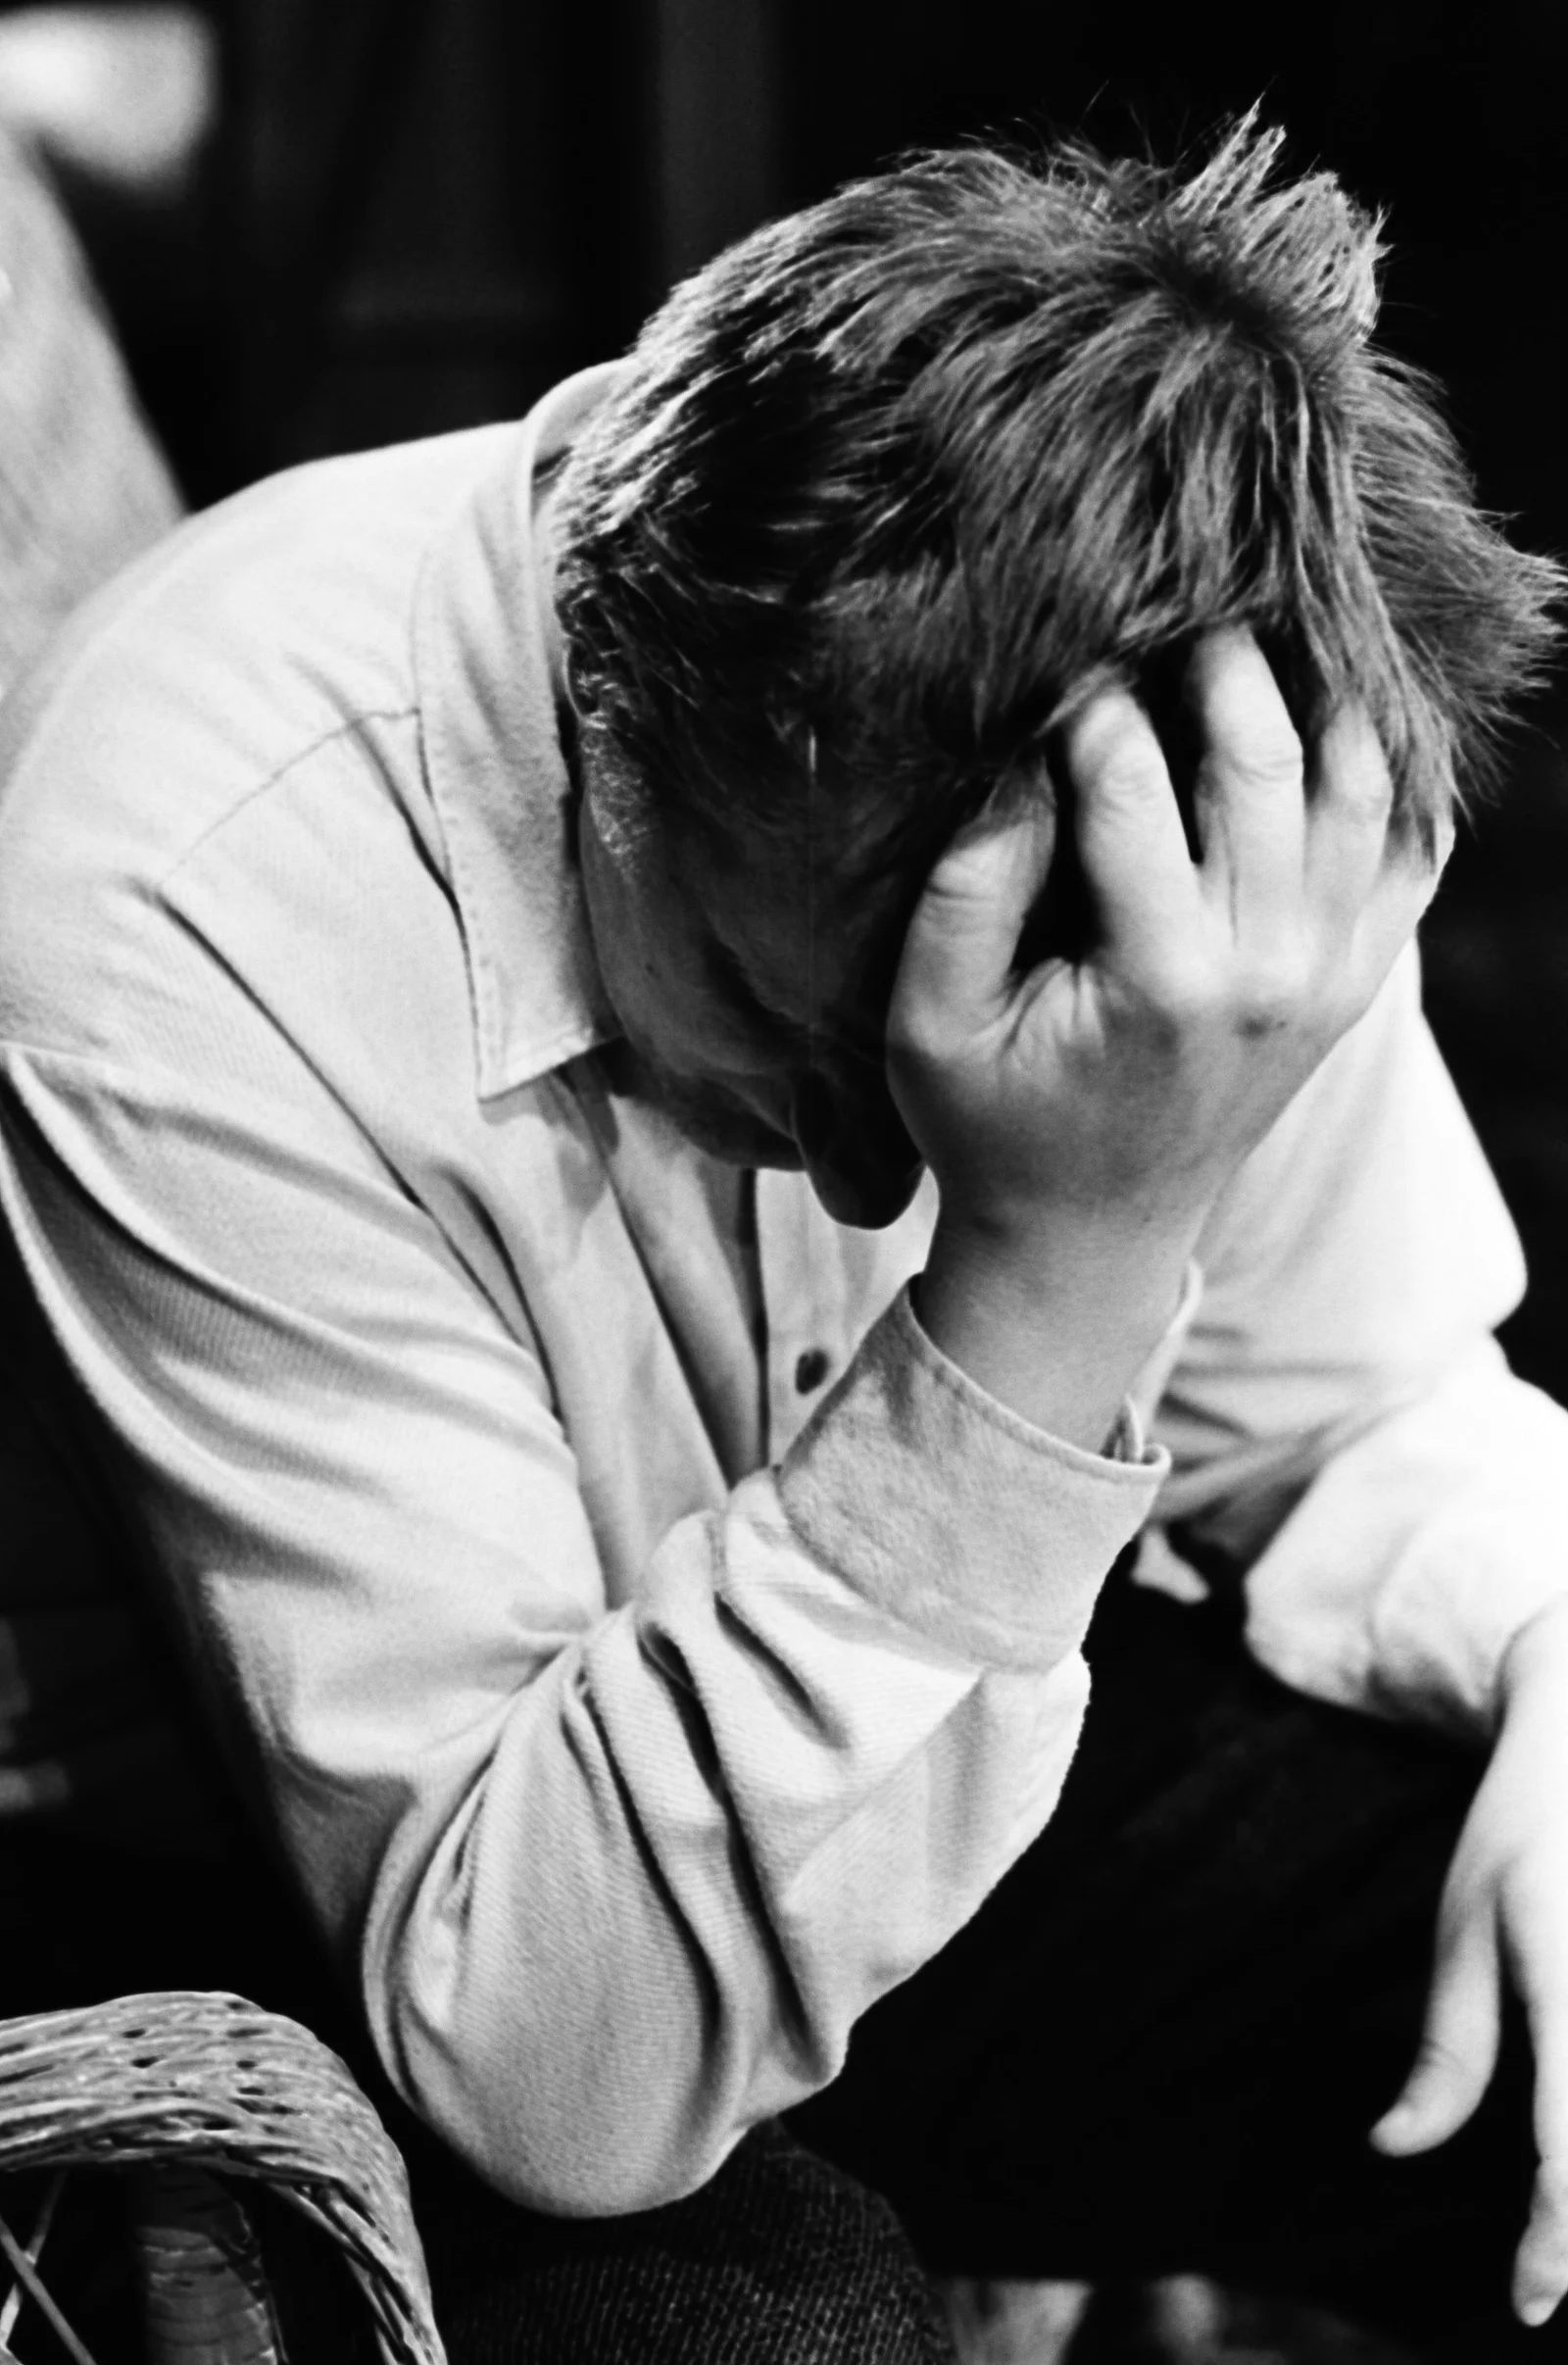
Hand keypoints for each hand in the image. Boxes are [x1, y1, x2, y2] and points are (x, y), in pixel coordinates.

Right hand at [892, 629, 1447, 1446]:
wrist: (1089, 1238)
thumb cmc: (989, 1126)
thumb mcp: (930, 1021)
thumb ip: (969, 883)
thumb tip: (1026, 745)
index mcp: (1160, 979)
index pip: (1132, 777)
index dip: (1085, 699)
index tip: (1052, 664)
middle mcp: (1271, 968)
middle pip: (1266, 754)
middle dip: (1212, 660)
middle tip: (1164, 612)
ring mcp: (1333, 972)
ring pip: (1360, 778)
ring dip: (1310, 693)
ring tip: (1243, 647)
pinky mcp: (1360, 975)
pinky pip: (1411, 841)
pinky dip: (1383, 769)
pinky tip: (1316, 726)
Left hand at [1372, 1598, 1567, 2326]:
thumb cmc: (1518, 1837)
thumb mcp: (1464, 1927)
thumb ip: (1448, 2048)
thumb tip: (1397, 2148)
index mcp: (1564, 1970)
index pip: (1565, 2135)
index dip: (1557, 2232)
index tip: (1531, 2303)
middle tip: (1542, 2282)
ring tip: (1552, 2232)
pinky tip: (1560, 2150)